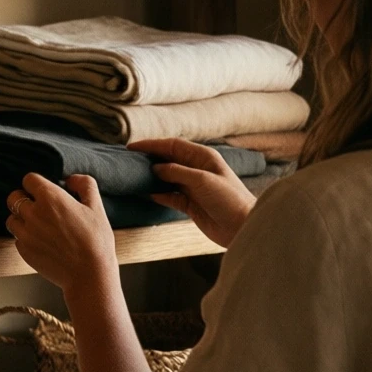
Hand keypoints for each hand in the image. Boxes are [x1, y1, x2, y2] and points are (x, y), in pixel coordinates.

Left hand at [5, 173, 119, 292]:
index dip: (36, 183)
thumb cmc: (96, 241)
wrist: (89, 275)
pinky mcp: (24, 251)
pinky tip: (42, 242)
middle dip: (24, 199)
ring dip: (22, 219)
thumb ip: (84, 185)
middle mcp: (33, 214)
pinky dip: (25, 237)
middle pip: (14, 197)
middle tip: (39, 207)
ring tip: (39, 226)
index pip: (29, 179)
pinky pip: (17, 238)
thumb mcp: (97, 207)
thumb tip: (71, 179)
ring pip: (12, 218)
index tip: (44, 190)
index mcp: (50, 198)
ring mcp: (26, 234)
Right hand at [127, 138, 255, 247]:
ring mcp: (193, 187)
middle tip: (129, 161)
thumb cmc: (228, 199)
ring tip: (133, 176)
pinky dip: (158, 195)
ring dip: (152, 177)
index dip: (153, 145)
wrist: (242, 226)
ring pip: (167, 178)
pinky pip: (170, 196)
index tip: (132, 147)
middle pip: (168, 160)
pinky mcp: (190, 204)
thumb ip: (177, 172)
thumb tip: (156, 168)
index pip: (173, 145)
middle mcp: (197, 170)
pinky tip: (145, 194)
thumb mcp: (202, 180)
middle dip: (150, 159)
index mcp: (203, 157)